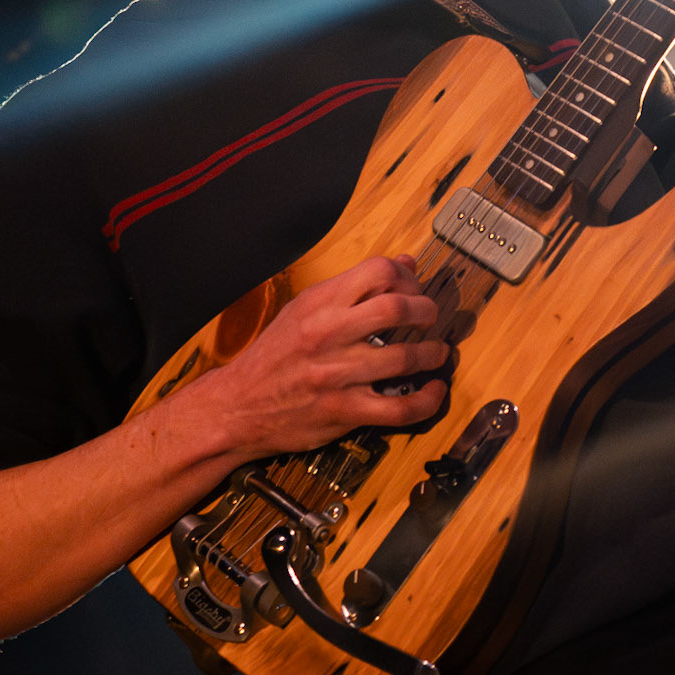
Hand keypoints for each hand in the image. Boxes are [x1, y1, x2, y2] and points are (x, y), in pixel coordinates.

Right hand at [202, 254, 447, 457]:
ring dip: (432, 354)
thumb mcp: (304, 310)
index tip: (414, 289)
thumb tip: (404, 263)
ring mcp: (336, 374)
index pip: (377, 272)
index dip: (406, 277)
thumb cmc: (273, 356)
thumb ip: (353, 288)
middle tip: (431, 318)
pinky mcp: (344, 411)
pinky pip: (399, 408)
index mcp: (318, 304)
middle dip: (426, 311)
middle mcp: (328, 334)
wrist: (237, 406)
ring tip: (437, 352)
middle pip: (395, 308)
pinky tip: (434, 390)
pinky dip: (427, 400)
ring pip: (404, 358)